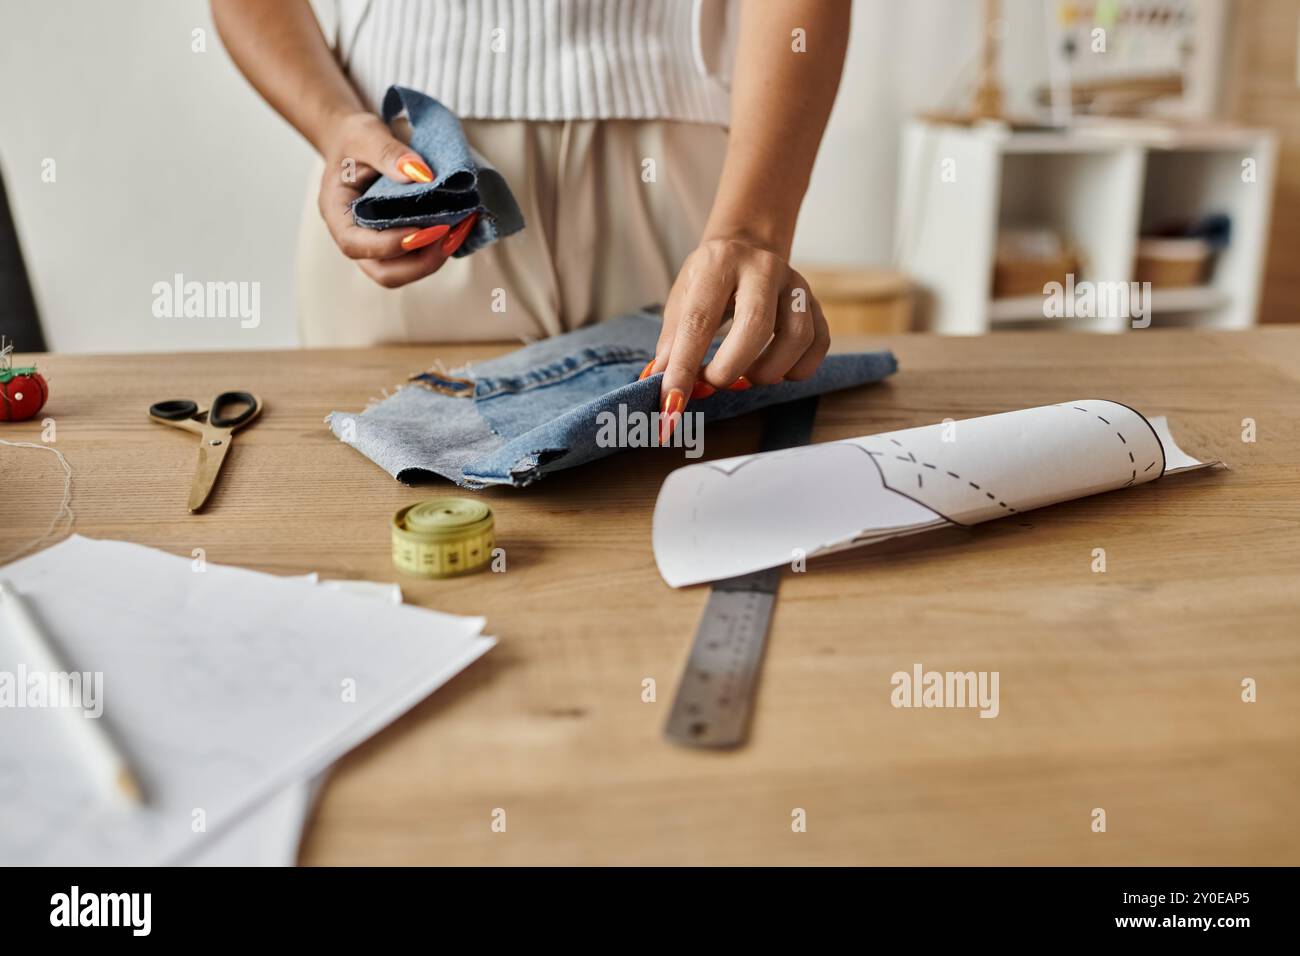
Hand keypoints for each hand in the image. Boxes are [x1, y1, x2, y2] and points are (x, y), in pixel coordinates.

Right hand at [316, 111, 475, 287]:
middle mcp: (355, 237)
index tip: (425, 229)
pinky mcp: (398, 243)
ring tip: (460, 229)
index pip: (355, 245)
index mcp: (337, 214)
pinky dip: (441, 247)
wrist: (357, 142)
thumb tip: (421, 175)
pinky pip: (418, 258)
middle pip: (384, 272)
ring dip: (435, 257)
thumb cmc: (354, 138)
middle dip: (420, 261)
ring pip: (405, 272)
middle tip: (449, 233)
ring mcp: (377, 245)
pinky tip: (460, 227)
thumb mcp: (365, 133)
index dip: (391, 245)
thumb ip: (388, 152)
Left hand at [646, 238, 829, 441]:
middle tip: (714, 382)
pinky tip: (777, 369)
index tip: (671, 405)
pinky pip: (819, 343)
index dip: (683, 368)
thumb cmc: (709, 281)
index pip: (699, 322)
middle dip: (730, 369)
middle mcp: (762, 268)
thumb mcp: (681, 300)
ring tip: (746, 376)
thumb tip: (661, 385)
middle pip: (755, 327)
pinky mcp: (815, 302)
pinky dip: (798, 369)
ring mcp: (795, 283)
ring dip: (768, 372)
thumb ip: (672, 343)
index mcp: (718, 263)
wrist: (748, 247)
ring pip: (796, 337)